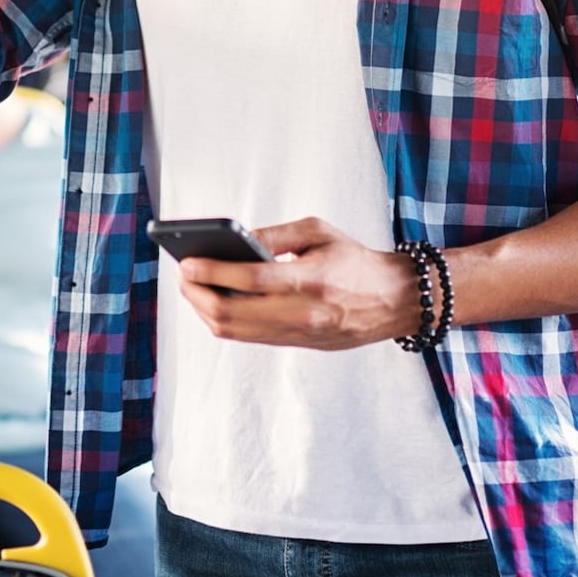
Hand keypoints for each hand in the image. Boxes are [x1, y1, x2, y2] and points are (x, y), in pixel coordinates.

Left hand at [174, 217, 416, 350]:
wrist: (393, 300)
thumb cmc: (354, 259)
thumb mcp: (318, 231)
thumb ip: (274, 235)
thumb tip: (233, 240)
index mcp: (311, 279)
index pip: (251, 280)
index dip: (213, 272)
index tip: (187, 263)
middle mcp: (303, 313)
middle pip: (234, 313)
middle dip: (198, 295)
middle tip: (184, 275)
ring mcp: (298, 334)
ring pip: (236, 331)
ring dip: (206, 311)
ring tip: (193, 288)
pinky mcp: (297, 345)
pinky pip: (249, 337)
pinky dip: (225, 321)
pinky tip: (214, 302)